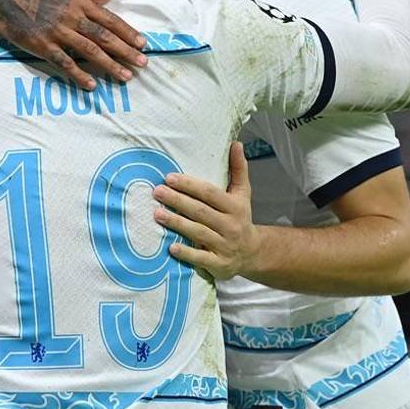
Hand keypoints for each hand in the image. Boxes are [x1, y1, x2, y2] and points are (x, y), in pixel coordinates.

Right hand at [0, 0, 146, 91]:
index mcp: (79, 2)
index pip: (110, 19)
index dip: (128, 32)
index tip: (143, 44)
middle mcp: (72, 16)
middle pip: (104, 36)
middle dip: (125, 51)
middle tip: (143, 64)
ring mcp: (57, 32)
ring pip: (89, 51)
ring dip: (109, 65)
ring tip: (125, 76)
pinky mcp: (42, 45)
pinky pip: (64, 62)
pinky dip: (79, 74)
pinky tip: (92, 85)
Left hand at [152, 142, 259, 280]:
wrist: (253, 253)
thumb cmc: (240, 217)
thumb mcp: (243, 194)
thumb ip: (238, 169)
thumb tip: (236, 144)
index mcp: (235, 206)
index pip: (210, 193)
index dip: (189, 185)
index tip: (169, 177)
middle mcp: (231, 226)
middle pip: (200, 211)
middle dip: (177, 201)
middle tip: (157, 192)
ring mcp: (225, 246)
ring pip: (198, 232)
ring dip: (177, 223)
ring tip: (156, 214)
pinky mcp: (219, 264)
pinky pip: (201, 257)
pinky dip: (187, 253)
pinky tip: (170, 247)